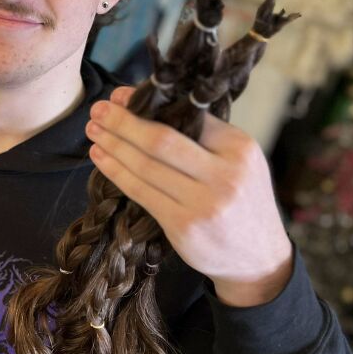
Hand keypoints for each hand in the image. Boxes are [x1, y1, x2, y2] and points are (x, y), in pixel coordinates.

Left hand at [85, 86, 292, 306]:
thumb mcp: (238, 161)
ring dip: (113, 145)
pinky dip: (116, 172)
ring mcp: (203, 204)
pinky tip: (101, 158)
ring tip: (94, 130)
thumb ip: (204, 136)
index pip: (188, 116)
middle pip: (161, 140)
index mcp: (239, 148)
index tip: (120, 94)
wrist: (259, 258)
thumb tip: (148, 105)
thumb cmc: (241, 201)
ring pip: (146, 166)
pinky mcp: (183, 227)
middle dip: (123, 122)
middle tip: (99, 108)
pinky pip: (141, 193)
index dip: (148, 103)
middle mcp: (224, 174)